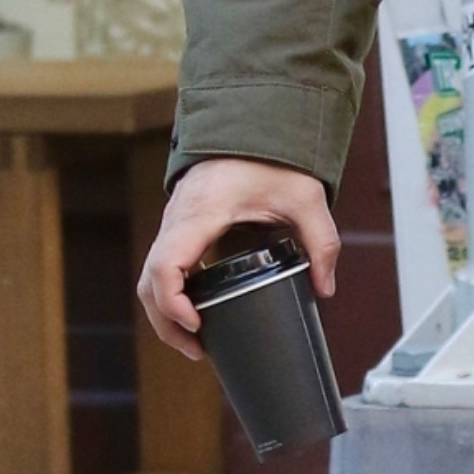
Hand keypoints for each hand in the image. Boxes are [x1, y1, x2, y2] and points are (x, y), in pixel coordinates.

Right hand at [137, 157, 339, 360]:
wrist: (249, 124)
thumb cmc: (270, 156)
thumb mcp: (305, 198)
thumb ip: (321, 242)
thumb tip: (325, 287)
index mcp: (200, 214)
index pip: (166, 266)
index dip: (173, 303)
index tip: (198, 325)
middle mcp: (177, 221)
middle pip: (148, 283)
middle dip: (166, 322)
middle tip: (199, 349)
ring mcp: (174, 224)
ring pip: (149, 278)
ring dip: (165, 313)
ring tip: (196, 341)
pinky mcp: (180, 228)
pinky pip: (162, 267)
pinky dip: (170, 294)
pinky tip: (194, 313)